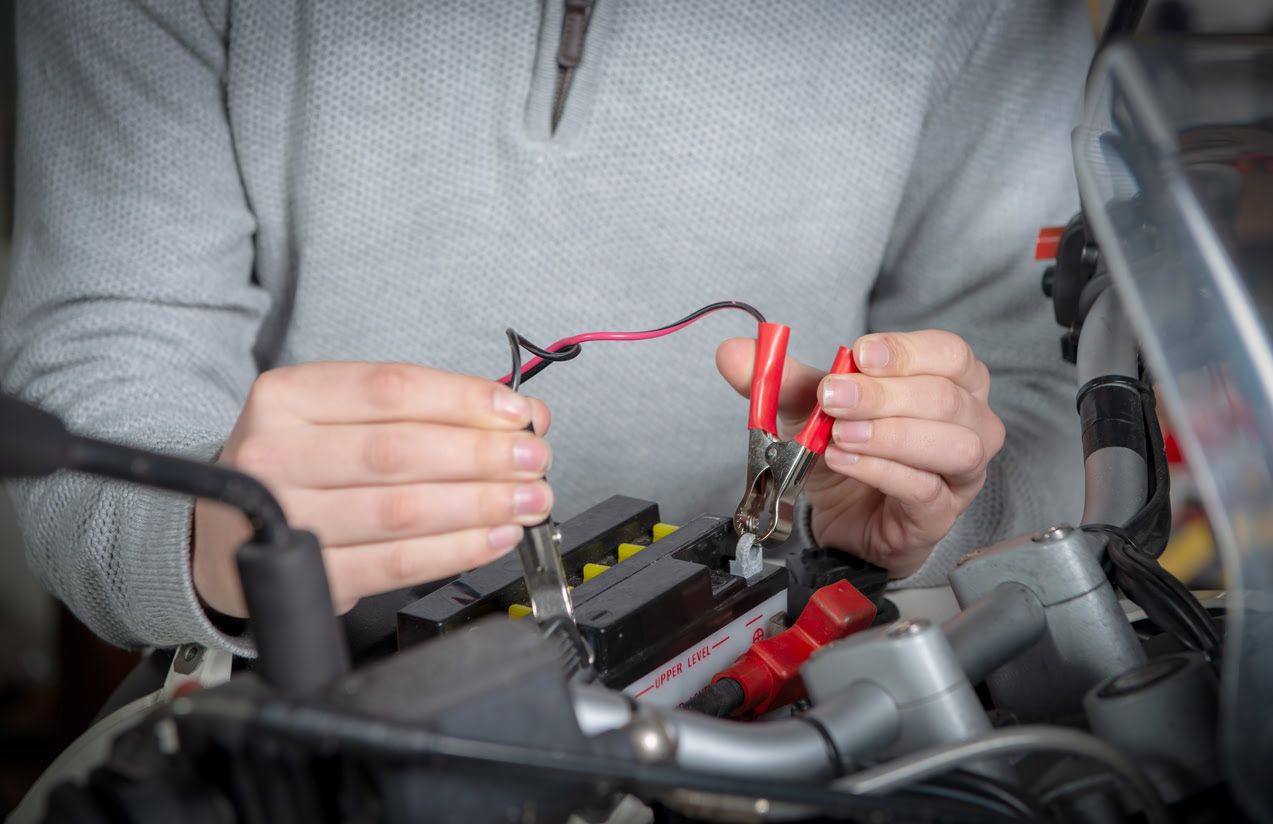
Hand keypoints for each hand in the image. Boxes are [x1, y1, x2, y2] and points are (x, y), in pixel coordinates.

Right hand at [193, 362, 551, 615]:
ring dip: (481, 506)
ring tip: (528, 500)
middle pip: (401, 451)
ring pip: (403, 510)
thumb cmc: (302, 463)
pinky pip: (396, 563)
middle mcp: (277, 454)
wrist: (225, 532)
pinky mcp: (308, 575)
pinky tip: (494, 537)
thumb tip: (519, 416)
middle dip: (484, 457)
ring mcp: (287, 519)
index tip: (519, 413)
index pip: (391, 389)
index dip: (465, 401)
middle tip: (536, 460)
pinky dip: (456, 550)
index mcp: (287, 396)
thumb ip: (427, 410)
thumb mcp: (343, 416)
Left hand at [717, 331, 1004, 577]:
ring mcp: (960, 473)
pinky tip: (844, 462)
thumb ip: (779, 379)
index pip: (950, 354)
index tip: (859, 354)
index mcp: (951, 382)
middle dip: (883, 395)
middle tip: (831, 398)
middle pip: (946, 399)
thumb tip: (733, 351)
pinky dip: (880, 472)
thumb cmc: (849, 451)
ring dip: (888, 435)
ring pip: (952, 445)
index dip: (907, 352)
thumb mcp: (812, 408)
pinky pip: (925, 490)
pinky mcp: (940, 515)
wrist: (845, 518)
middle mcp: (969, 423)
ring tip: (838, 436)